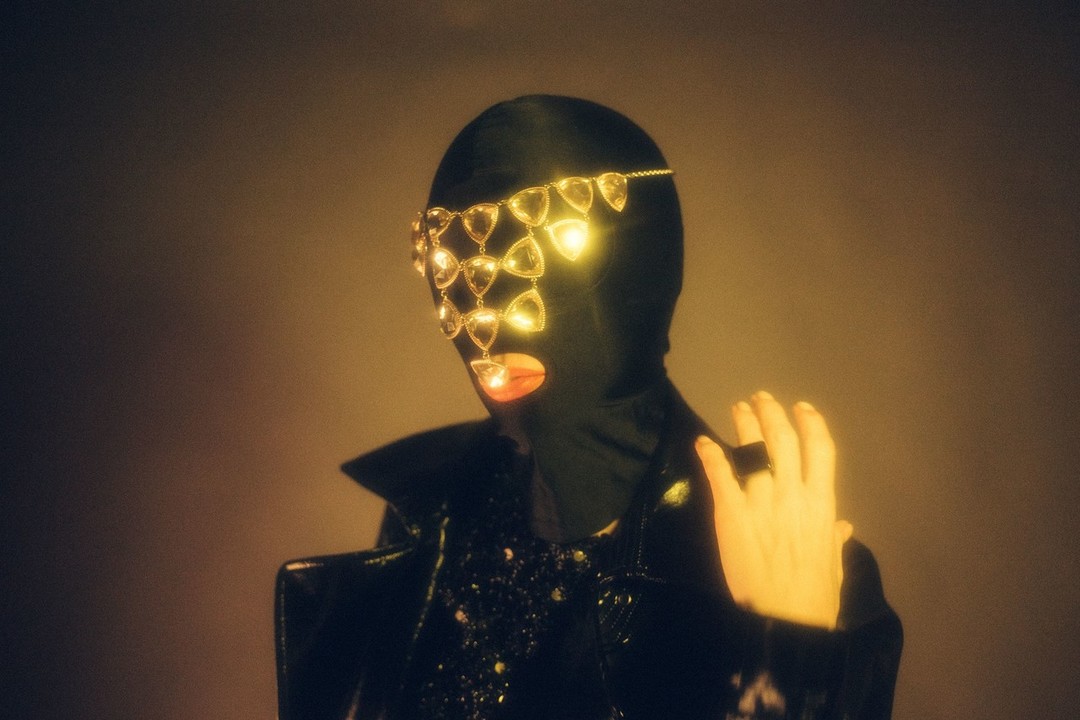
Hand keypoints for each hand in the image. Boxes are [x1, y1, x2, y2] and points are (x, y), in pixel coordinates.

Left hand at [694, 391, 850, 628]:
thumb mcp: (834, 567)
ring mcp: (761, 503)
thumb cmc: (814, 599)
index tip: (802, 408)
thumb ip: (835, 540)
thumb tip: (842, 525)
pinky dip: (711, 455)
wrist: (783, 622)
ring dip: (744, 425)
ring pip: (753, 450)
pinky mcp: (732, 515)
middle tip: (760, 398)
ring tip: (738, 408)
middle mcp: (793, 495)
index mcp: (822, 505)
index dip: (811, 423)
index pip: (820, 450)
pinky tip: (703, 442)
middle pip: (782, 441)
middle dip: (771, 414)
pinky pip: (721, 476)